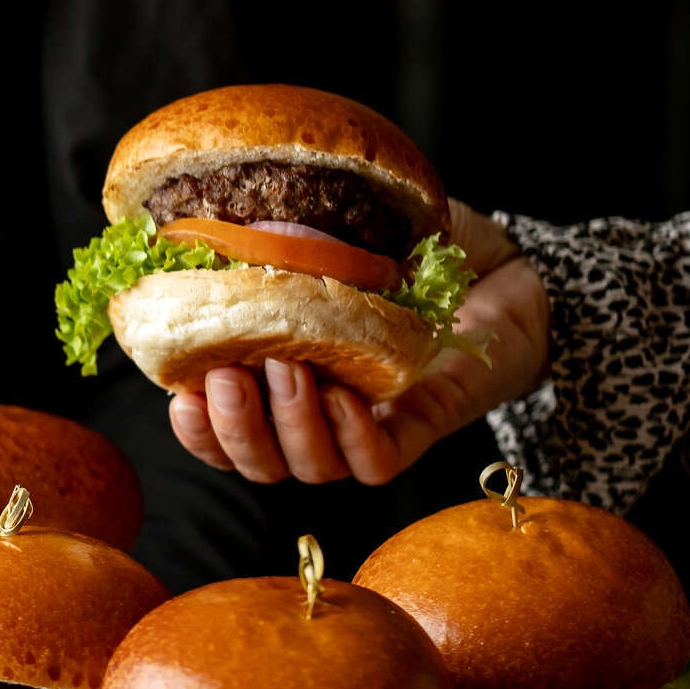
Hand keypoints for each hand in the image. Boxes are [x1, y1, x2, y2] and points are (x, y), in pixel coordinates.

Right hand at [166, 200, 549, 483]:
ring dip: (288, 426)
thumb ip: (279, 235)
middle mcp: (320, 415)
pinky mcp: (424, 427)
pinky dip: (352, 439)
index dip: (195, 428)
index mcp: (283, 379)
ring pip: (310, 469)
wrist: (510, 264)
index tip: (179, 391)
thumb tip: (203, 219)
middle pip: (259, 462)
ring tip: (290, 367)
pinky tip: (341, 396)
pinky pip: (376, 463)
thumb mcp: (337, 230)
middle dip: (233, 429)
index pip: (222, 432)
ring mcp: (370, 425)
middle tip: (229, 375)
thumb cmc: (417, 249)